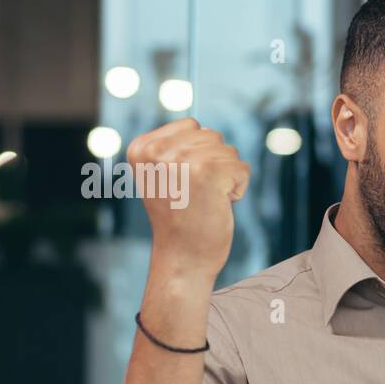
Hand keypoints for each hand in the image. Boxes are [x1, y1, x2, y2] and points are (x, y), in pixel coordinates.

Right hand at [127, 117, 249, 282]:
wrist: (183, 257)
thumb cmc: (179, 218)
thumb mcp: (165, 176)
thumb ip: (175, 147)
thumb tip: (201, 127)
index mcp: (142, 147)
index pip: (192, 126)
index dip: (198, 155)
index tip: (181, 183)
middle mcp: (157, 151)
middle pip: (212, 136)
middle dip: (214, 165)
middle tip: (195, 195)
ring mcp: (183, 160)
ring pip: (229, 152)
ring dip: (226, 178)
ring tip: (204, 200)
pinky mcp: (209, 172)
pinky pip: (242, 169)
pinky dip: (238, 189)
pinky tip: (217, 206)